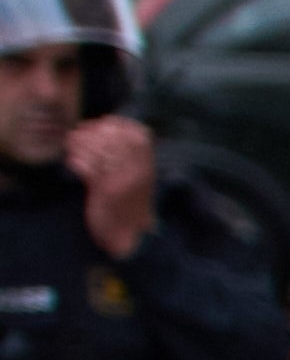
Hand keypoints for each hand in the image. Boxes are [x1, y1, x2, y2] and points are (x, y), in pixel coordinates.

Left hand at [67, 113, 154, 258]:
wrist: (125, 235)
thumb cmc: (124, 202)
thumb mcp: (132, 174)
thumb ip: (123, 152)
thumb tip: (96, 125)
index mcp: (148, 164)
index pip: (133, 131)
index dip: (110, 124)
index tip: (93, 128)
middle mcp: (140, 170)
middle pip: (113, 137)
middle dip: (90, 133)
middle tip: (74, 137)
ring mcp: (125, 180)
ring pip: (99, 150)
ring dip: (79, 146)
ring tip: (71, 148)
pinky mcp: (108, 191)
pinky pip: (89, 168)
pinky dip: (76, 163)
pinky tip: (73, 165)